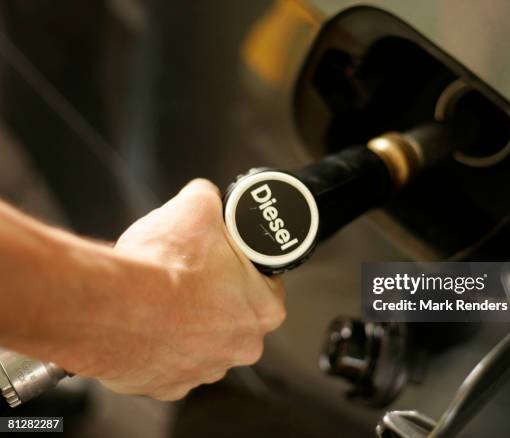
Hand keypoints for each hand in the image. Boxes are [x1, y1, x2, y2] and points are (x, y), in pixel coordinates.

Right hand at [98, 179, 284, 399]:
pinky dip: (159, 345)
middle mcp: (242, 345)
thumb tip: (208, 195)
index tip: (225, 260)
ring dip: (188, 324)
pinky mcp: (168, 385)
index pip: (266, 283)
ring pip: (203, 341)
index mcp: (263, 307)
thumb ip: (211, 199)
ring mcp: (204, 370)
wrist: (110, 306)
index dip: (245, 268)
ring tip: (164, 300)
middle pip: (236, 314)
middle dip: (217, 297)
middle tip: (192, 277)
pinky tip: (146, 324)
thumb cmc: (162, 267)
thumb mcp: (197, 206)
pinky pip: (170, 361)